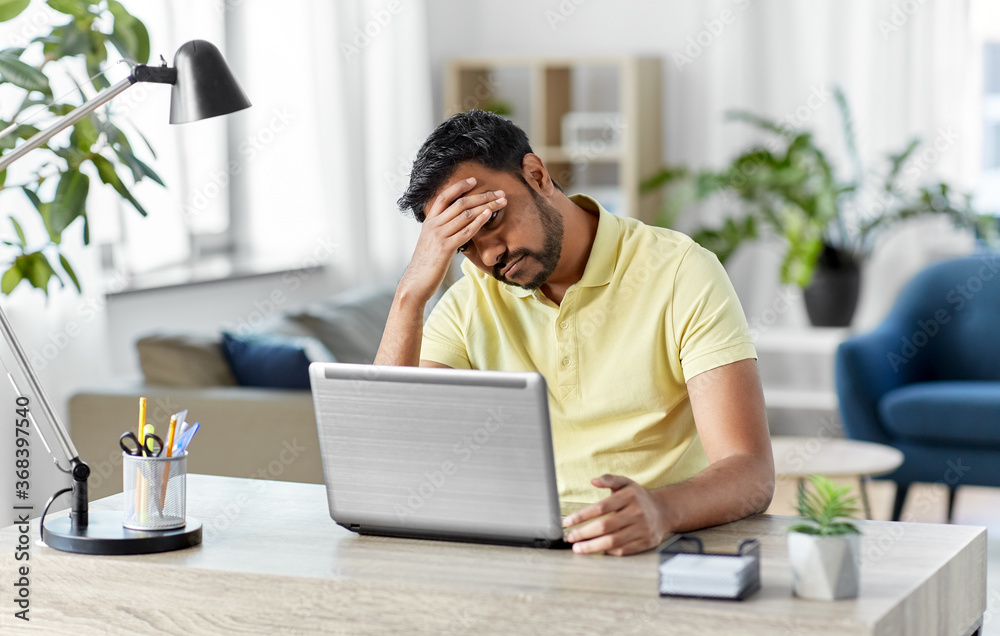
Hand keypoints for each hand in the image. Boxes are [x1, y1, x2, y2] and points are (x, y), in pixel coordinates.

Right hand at [399, 177, 506, 302]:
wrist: (415, 283)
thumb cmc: (426, 265)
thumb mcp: (431, 242)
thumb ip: (442, 231)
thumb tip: (458, 226)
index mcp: (429, 222)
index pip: (445, 196)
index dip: (460, 186)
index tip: (474, 181)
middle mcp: (434, 225)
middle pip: (460, 203)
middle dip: (482, 196)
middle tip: (499, 192)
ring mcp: (439, 235)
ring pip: (466, 215)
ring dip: (486, 206)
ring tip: (501, 202)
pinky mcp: (445, 248)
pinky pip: (465, 231)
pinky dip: (479, 221)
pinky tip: (489, 215)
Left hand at [563, 475, 670, 555]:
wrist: (664, 511)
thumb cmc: (639, 498)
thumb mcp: (626, 483)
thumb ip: (610, 479)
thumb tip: (593, 480)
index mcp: (629, 496)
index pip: (601, 508)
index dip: (582, 516)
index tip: (568, 522)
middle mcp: (637, 513)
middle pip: (605, 526)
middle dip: (583, 533)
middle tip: (569, 537)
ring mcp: (642, 529)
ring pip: (612, 541)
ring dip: (592, 546)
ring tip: (578, 548)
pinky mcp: (646, 542)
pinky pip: (623, 550)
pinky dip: (608, 552)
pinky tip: (596, 550)